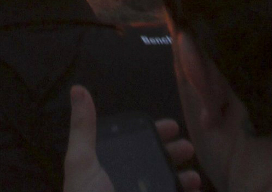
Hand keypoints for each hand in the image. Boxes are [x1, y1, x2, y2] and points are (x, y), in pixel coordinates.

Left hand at [64, 85, 200, 191]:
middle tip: (188, 148)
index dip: (153, 134)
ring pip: (166, 185)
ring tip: (194, 177)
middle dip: (174, 155)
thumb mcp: (82, 162)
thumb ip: (84, 128)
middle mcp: (123, 183)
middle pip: (154, 163)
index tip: (172, 126)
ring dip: (184, 179)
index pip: (134, 145)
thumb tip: (78, 90)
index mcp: (107, 167)